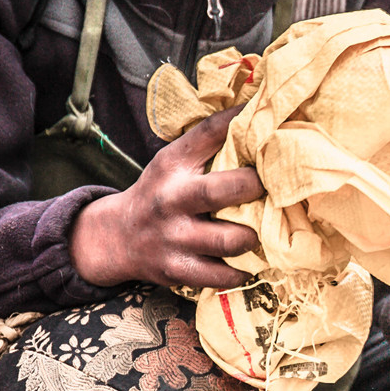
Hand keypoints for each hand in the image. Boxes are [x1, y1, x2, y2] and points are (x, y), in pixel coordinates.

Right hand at [70, 105, 264, 289]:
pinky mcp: (177, 271)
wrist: (117, 237)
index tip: (266, 119)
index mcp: (172, 166)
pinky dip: (240, 272)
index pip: (207, 134)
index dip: (238, 122)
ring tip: (260, 231)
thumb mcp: (174, 161)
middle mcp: (169, 200)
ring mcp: (173, 239)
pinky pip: (220, 276)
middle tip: (272, 188)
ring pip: (228, 241)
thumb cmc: (160, 193)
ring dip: (252, 237)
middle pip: (218, 192)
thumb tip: (256, 113)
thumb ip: (209, 142)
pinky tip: (247, 263)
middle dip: (252, 188)